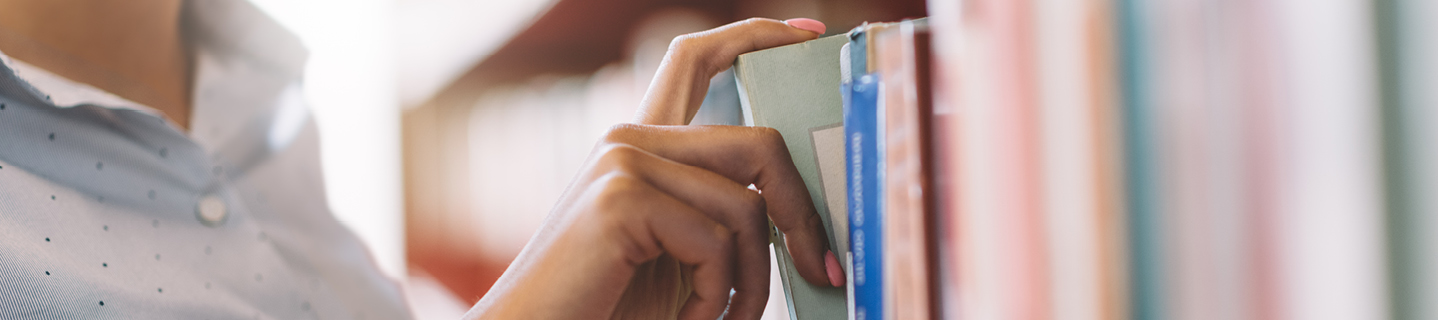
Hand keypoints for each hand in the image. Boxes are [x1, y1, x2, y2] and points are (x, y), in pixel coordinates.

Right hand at [466, 18, 840, 319]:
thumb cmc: (609, 309)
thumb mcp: (678, 255)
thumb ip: (720, 214)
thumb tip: (802, 210)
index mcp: (638, 145)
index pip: (696, 59)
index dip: (756, 35)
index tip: (811, 33)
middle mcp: (628, 140)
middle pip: (758, 145)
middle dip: (803, 213)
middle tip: (822, 270)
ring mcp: (622, 163)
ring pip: (747, 208)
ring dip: (754, 283)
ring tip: (728, 319)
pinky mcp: (621, 199)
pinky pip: (716, 243)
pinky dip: (718, 298)